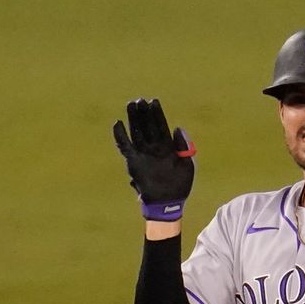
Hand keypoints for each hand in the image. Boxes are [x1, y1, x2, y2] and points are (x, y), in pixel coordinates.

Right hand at [112, 98, 194, 219]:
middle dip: (143, 113)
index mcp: (167, 147)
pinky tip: (117, 124)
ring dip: (133, 119)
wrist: (167, 203)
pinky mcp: (133, 161)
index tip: (153, 101)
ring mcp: (143, 154)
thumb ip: (183, 146)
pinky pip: (124, 146)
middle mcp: (154, 148)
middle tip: (139, 100)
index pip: (160, 125)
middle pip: (147, 126)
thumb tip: (178, 127)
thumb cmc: (180, 186)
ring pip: (136, 132)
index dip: (157, 114)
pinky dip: (120, 135)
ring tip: (131, 104)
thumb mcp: (187, 165)